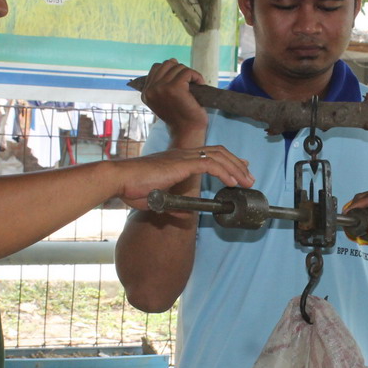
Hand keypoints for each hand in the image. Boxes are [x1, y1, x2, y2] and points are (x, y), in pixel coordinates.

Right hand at [116, 145, 252, 209]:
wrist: (119, 179)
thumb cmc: (132, 188)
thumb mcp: (157, 200)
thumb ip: (173, 206)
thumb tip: (184, 215)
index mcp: (177, 159)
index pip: (209, 154)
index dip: (227, 160)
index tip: (239, 168)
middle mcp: (183, 154)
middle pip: (218, 152)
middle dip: (237, 164)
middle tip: (249, 176)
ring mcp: (182, 157)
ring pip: (218, 156)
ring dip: (235, 168)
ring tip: (246, 180)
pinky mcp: (181, 164)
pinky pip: (210, 164)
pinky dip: (224, 172)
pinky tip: (232, 182)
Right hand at [140, 59, 208, 139]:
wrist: (188, 131)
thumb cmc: (181, 117)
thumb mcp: (165, 100)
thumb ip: (162, 84)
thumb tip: (172, 61)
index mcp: (146, 93)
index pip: (156, 67)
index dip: (171, 71)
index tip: (181, 82)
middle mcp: (150, 90)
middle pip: (167, 64)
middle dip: (180, 70)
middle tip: (189, 83)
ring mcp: (161, 88)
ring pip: (178, 67)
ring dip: (189, 74)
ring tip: (195, 85)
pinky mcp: (174, 88)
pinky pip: (187, 72)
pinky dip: (196, 76)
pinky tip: (200, 85)